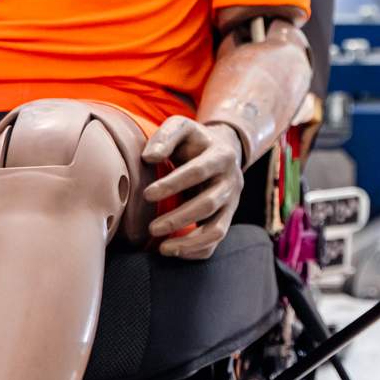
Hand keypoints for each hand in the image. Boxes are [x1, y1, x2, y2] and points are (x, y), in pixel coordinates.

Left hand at [142, 117, 244, 258]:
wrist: (223, 150)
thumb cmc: (193, 141)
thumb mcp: (181, 127)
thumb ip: (165, 137)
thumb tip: (150, 157)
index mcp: (221, 155)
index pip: (198, 171)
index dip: (173, 184)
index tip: (147, 194)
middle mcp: (232, 181)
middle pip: (208, 204)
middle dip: (178, 218)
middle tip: (151, 228)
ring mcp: (232, 203)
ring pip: (217, 229)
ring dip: (189, 242)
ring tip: (163, 248)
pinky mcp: (227, 218)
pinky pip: (216, 241)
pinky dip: (196, 251)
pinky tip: (173, 250)